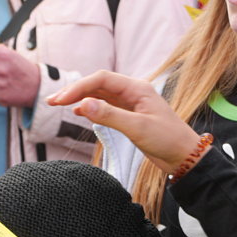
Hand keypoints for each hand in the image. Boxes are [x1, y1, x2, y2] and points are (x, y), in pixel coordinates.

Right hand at [46, 71, 207, 173]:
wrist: (184, 156)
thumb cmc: (168, 140)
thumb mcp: (138, 128)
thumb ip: (110, 116)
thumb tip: (83, 104)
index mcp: (137, 88)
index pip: (101, 80)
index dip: (79, 87)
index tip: (61, 100)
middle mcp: (133, 92)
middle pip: (98, 85)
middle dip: (74, 91)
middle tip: (52, 101)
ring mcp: (131, 104)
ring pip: (100, 96)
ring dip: (80, 99)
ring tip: (59, 105)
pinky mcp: (130, 117)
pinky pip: (105, 107)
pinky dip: (90, 108)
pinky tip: (78, 112)